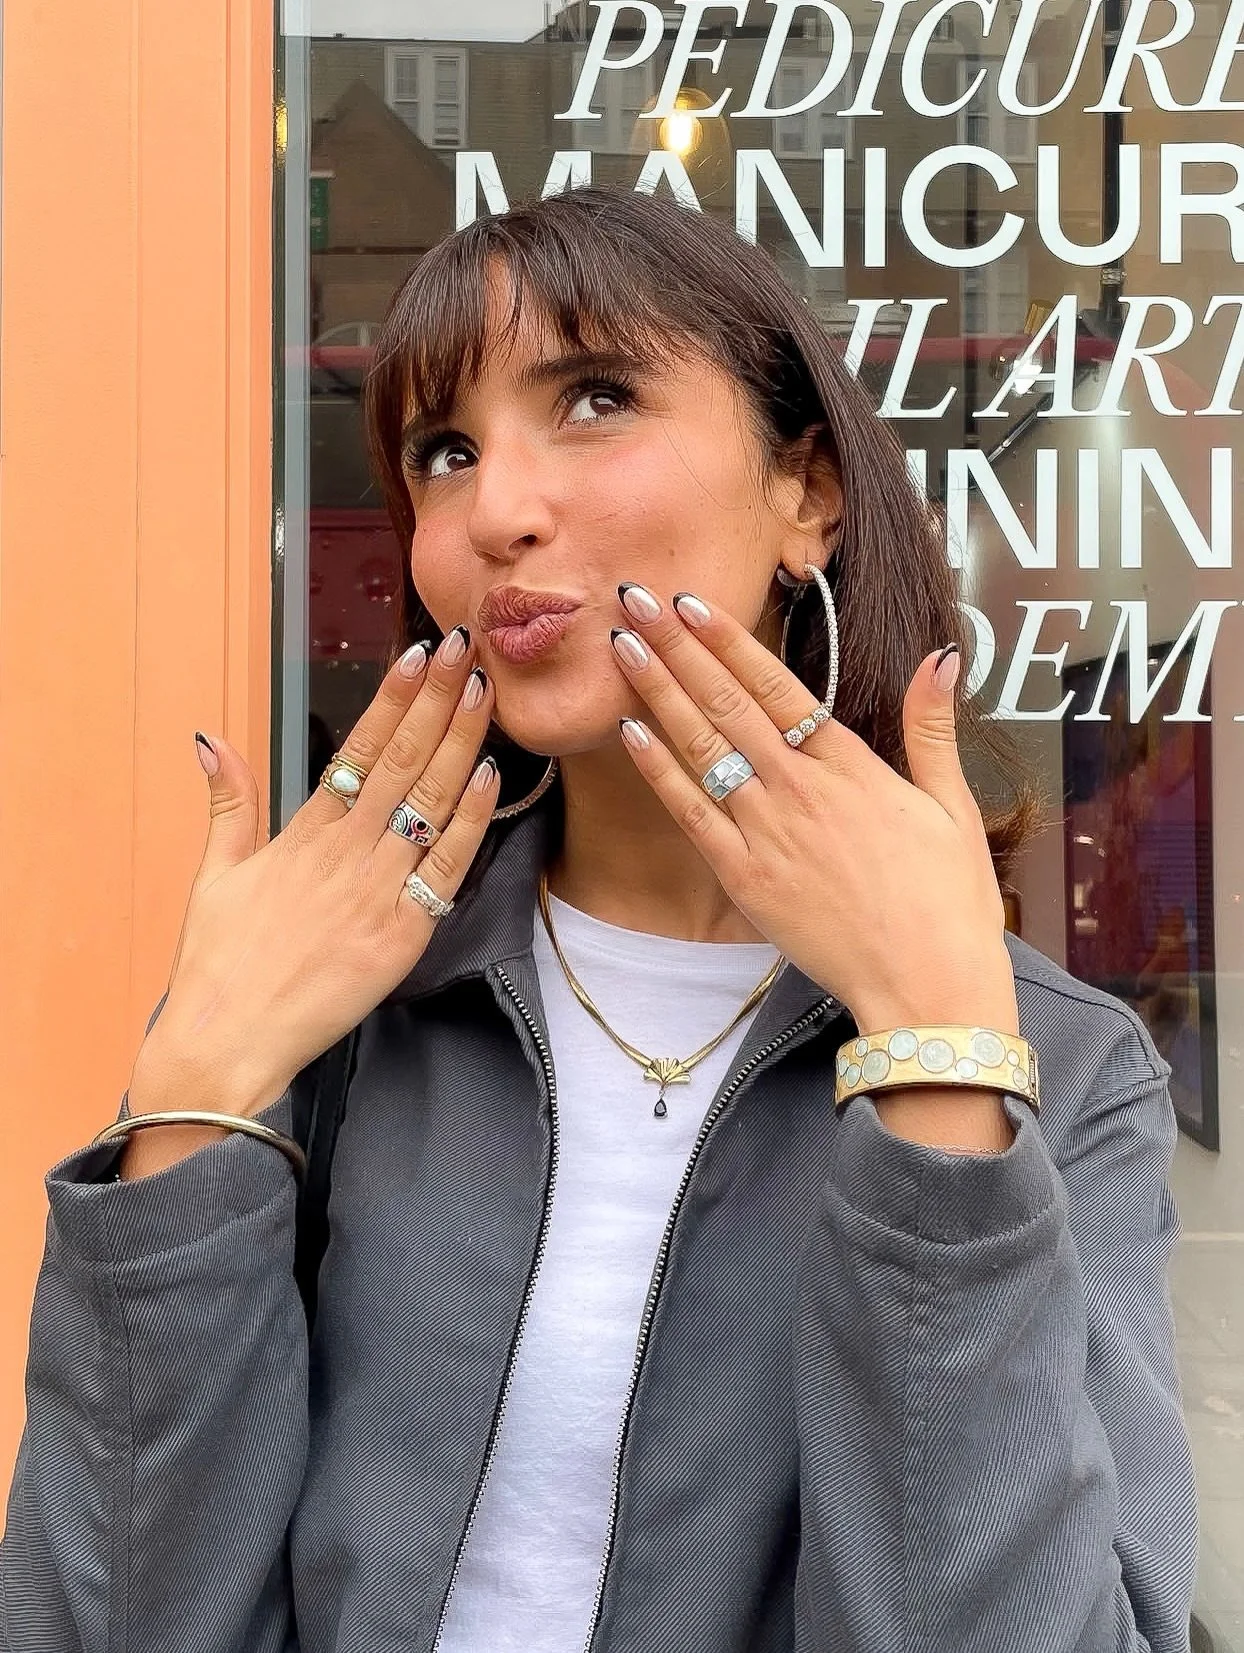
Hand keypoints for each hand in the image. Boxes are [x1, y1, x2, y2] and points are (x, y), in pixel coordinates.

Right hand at [130, 630, 499, 1120]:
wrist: (227, 1043)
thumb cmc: (219, 965)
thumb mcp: (215, 874)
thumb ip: (228, 803)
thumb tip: (210, 739)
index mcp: (302, 835)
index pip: (357, 749)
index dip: (392, 698)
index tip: (417, 653)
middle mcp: (344, 854)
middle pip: (403, 762)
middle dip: (437, 699)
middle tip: (465, 648)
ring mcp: (377, 893)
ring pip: (431, 804)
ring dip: (462, 743)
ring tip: (484, 691)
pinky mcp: (401, 937)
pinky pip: (445, 870)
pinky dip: (471, 823)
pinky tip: (492, 778)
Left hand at [608, 585, 1018, 1041]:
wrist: (928, 988)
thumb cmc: (949, 903)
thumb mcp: (953, 807)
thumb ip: (932, 729)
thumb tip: (940, 657)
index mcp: (850, 766)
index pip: (776, 686)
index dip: (728, 640)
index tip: (690, 602)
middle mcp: (800, 789)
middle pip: (726, 703)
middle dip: (676, 647)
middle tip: (635, 599)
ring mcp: (767, 832)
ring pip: (701, 747)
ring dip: (657, 692)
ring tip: (622, 647)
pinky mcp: (745, 878)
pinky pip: (691, 813)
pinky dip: (659, 770)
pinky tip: (630, 731)